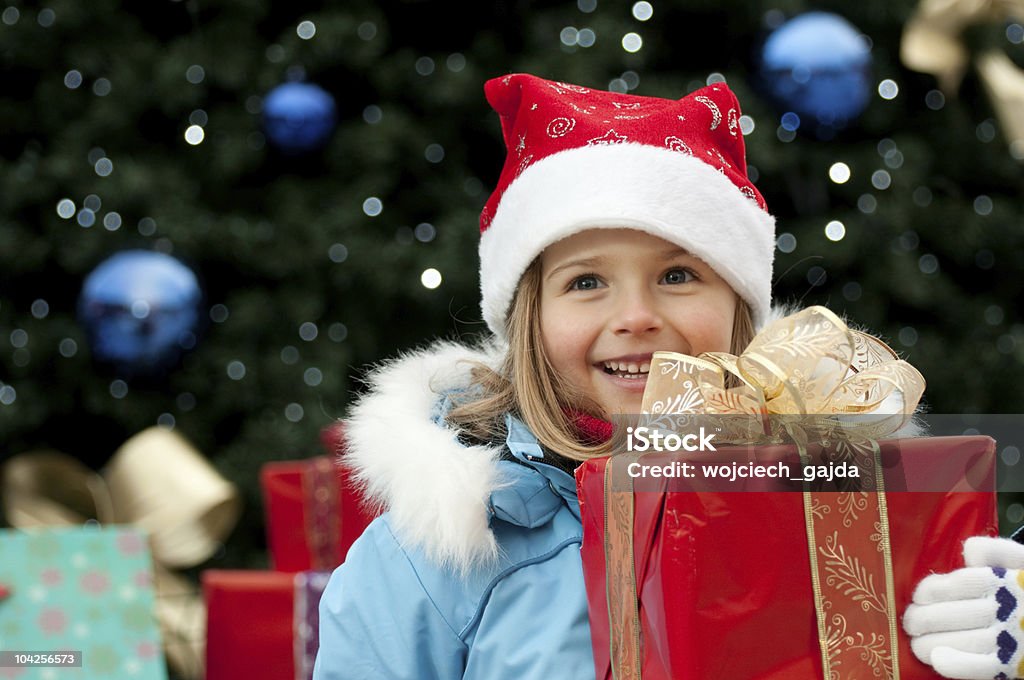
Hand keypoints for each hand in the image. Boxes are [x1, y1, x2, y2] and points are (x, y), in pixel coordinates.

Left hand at [904, 537, 1023, 679]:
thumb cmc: (1022, 588)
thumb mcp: (1018, 563)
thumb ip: (996, 552)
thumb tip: (969, 549)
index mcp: (1007, 581)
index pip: (963, 583)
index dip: (934, 589)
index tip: (918, 596)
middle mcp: (1010, 610)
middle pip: (958, 614)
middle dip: (926, 619)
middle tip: (910, 622)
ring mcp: (1012, 640)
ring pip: (966, 641)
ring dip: (933, 642)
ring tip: (915, 642)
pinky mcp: (1012, 665)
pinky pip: (984, 667)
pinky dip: (958, 665)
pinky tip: (937, 659)